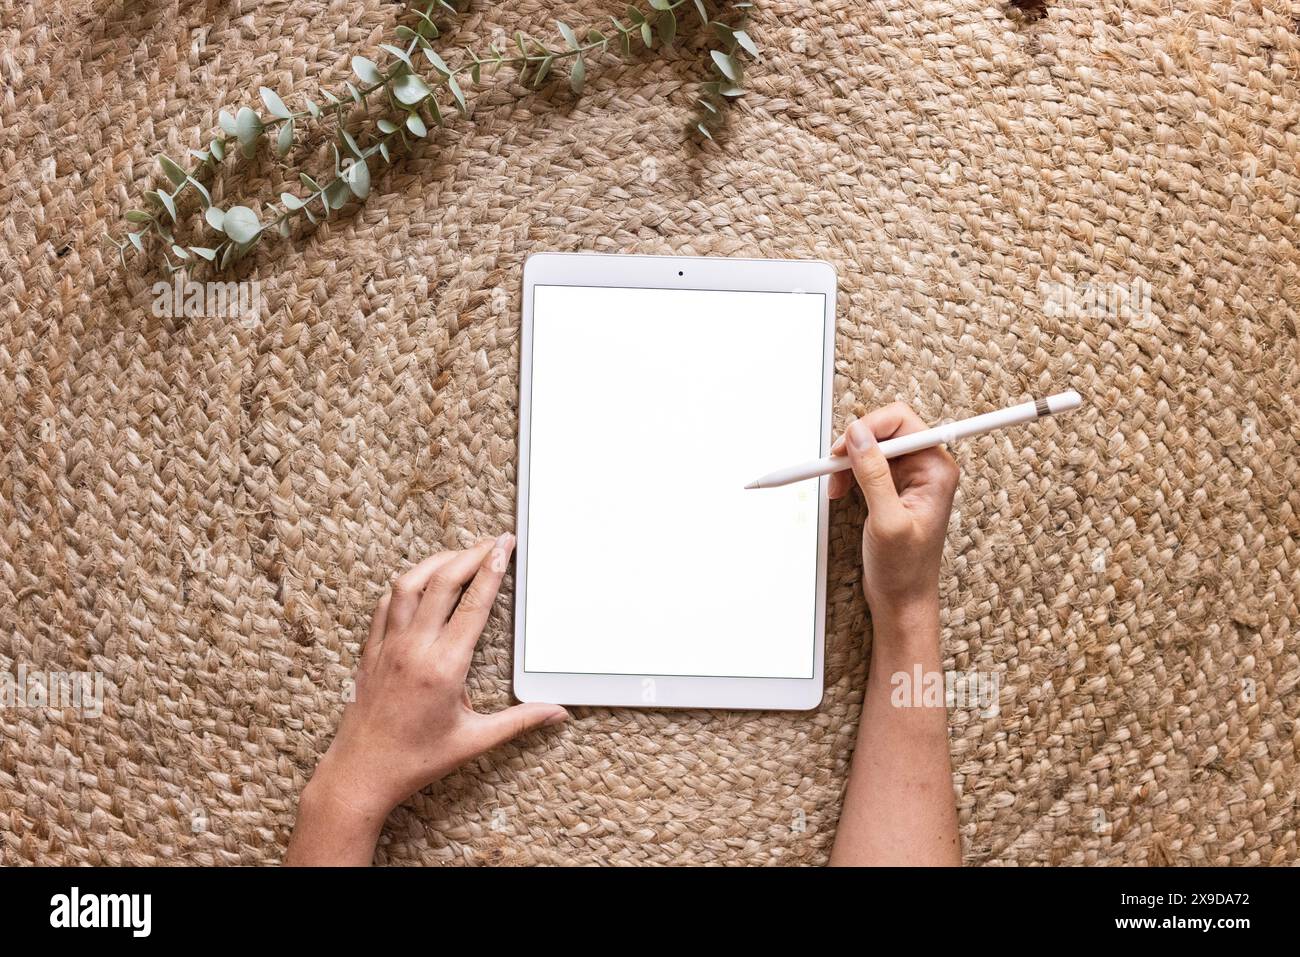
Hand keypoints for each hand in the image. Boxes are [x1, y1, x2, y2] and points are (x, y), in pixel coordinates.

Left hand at [287, 534, 567, 864]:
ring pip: (410, 584)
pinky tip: (420, 580)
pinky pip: (386, 603)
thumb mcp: (474, 741)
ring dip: (437, 561)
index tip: (505, 547)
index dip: (492, 569)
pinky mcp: (371, 650)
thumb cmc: (416, 760)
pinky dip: (406, 584)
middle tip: (494, 540)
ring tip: (461, 553)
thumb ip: (520, 721)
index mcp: (444, 667)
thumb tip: (558, 713)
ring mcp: (388, 646)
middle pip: (444, 582)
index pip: (473, 604)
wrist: (360, 774)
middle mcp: (414, 648)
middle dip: (472, 554)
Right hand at [828, 403, 958, 613]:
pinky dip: (847, 473)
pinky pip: (866, 464)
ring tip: (834, 485)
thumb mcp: (887, 520)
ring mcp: (910, 477)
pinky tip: (839, 490)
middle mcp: (926, 467)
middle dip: (855, 445)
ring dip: (848, 461)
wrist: (902, 599)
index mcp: (935, 469)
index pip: (902, 421)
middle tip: (833, 466)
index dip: (869, 427)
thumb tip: (858, 435)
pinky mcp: (893, 487)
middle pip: (884, 430)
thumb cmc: (904, 569)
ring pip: (871, 446)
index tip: (844, 447)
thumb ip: (873, 474)